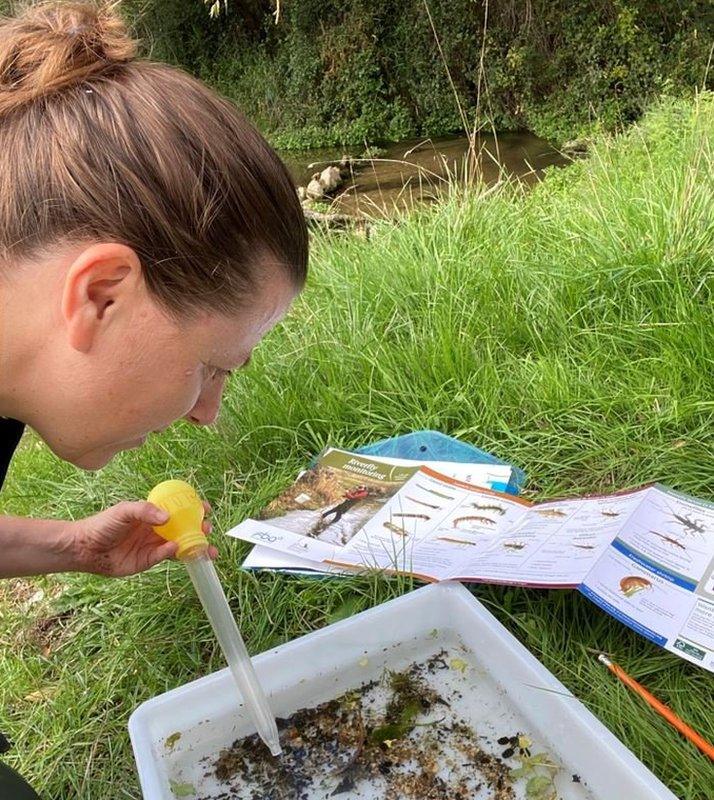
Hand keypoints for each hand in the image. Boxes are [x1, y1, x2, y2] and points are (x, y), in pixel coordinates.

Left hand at [71, 500, 216, 576]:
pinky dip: (173, 554)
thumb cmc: (103, 524)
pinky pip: (165, 557)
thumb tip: (167, 517)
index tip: (205, 508)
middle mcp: (157, 529)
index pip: (178, 510)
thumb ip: (145, 511)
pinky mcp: (148, 561)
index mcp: (153, 514)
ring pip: (180, 545)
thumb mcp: (124, 511)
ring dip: (194, 547)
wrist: (86, 548)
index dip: (193, 509)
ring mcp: (154, 545)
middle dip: (199, 530)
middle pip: (184, 529)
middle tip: (207, 530)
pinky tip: (175, 549)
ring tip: (207, 550)